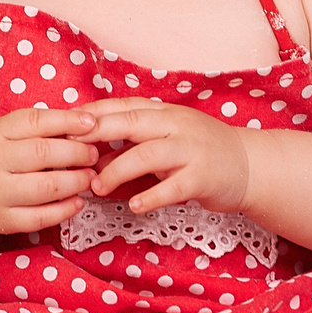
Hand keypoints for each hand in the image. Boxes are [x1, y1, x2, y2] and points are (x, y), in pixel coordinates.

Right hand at [0, 107, 99, 233]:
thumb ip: (34, 128)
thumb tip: (81, 123)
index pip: (35, 122)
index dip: (67, 121)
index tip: (91, 123)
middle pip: (43, 154)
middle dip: (77, 153)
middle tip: (93, 154)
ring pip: (45, 188)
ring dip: (76, 182)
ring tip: (90, 177)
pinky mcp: (0, 220)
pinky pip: (39, 218)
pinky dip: (64, 210)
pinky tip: (78, 202)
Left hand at [81, 99, 252, 214]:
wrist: (250, 165)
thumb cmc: (199, 152)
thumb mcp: (166, 137)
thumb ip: (132, 141)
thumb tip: (88, 152)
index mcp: (163, 112)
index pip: (121, 106)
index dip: (91, 114)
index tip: (61, 125)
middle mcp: (175, 125)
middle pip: (129, 122)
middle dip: (95, 134)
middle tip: (67, 152)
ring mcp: (190, 150)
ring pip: (146, 154)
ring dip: (117, 171)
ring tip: (96, 187)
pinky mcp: (202, 176)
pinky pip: (172, 187)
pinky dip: (151, 196)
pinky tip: (135, 206)